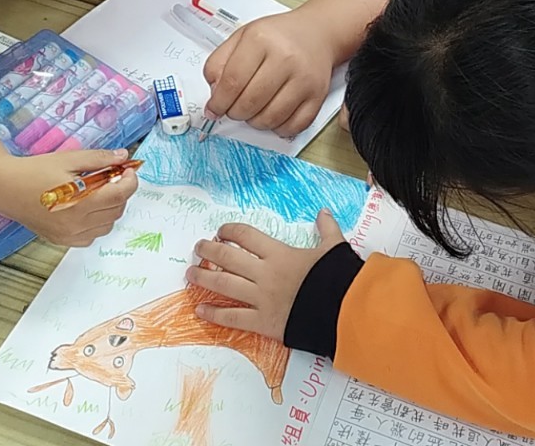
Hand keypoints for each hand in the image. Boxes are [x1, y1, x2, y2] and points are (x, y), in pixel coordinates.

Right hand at [0, 148, 138, 247]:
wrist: (5, 188)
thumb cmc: (36, 171)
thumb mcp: (70, 158)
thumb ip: (100, 159)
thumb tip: (124, 157)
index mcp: (82, 203)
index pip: (121, 195)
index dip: (130, 181)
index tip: (128, 170)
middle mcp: (77, 224)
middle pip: (117, 210)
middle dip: (121, 192)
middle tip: (113, 176)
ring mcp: (69, 235)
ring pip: (107, 225)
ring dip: (111, 208)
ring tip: (99, 191)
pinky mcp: (62, 241)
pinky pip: (91, 235)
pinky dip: (97, 223)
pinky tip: (87, 208)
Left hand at [188, 210, 347, 341]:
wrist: (344, 311)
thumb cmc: (339, 279)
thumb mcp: (335, 248)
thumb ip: (327, 229)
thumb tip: (324, 212)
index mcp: (280, 254)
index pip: (246, 236)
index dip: (230, 231)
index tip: (221, 231)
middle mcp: (265, 274)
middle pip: (227, 258)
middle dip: (209, 250)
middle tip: (198, 248)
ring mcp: (261, 298)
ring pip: (224, 284)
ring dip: (204, 277)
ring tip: (191, 273)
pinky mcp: (263, 322)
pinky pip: (233, 317)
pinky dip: (214, 313)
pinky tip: (201, 309)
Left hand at [203, 9, 338, 135]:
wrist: (317, 33)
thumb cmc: (278, 37)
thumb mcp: (242, 37)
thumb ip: (220, 62)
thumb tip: (215, 93)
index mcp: (261, 40)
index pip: (232, 81)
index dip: (218, 102)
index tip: (213, 109)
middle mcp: (285, 58)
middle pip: (250, 102)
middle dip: (234, 112)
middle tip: (233, 108)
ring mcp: (304, 79)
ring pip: (270, 118)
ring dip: (255, 122)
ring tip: (253, 110)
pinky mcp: (318, 96)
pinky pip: (293, 126)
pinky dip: (278, 128)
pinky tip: (273, 115)